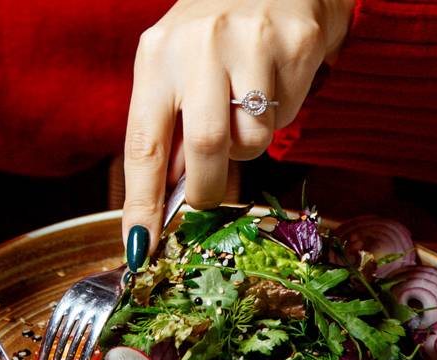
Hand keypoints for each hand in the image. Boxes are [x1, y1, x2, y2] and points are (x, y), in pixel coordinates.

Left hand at [121, 0, 353, 269]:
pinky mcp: (296, 44)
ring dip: (247, 147)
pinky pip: (287, 117)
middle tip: (208, 193)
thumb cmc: (215, 36)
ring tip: (244, 109)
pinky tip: (273, 83)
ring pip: (251, 141)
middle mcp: (198, 45)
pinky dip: (279, 117)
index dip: (142, 204)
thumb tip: (171, 200)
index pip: (142, 145)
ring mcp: (250, 42)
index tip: (140, 246)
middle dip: (206, 188)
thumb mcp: (175, 71)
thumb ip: (170, 130)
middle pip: (204, 149)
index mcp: (156, 56)